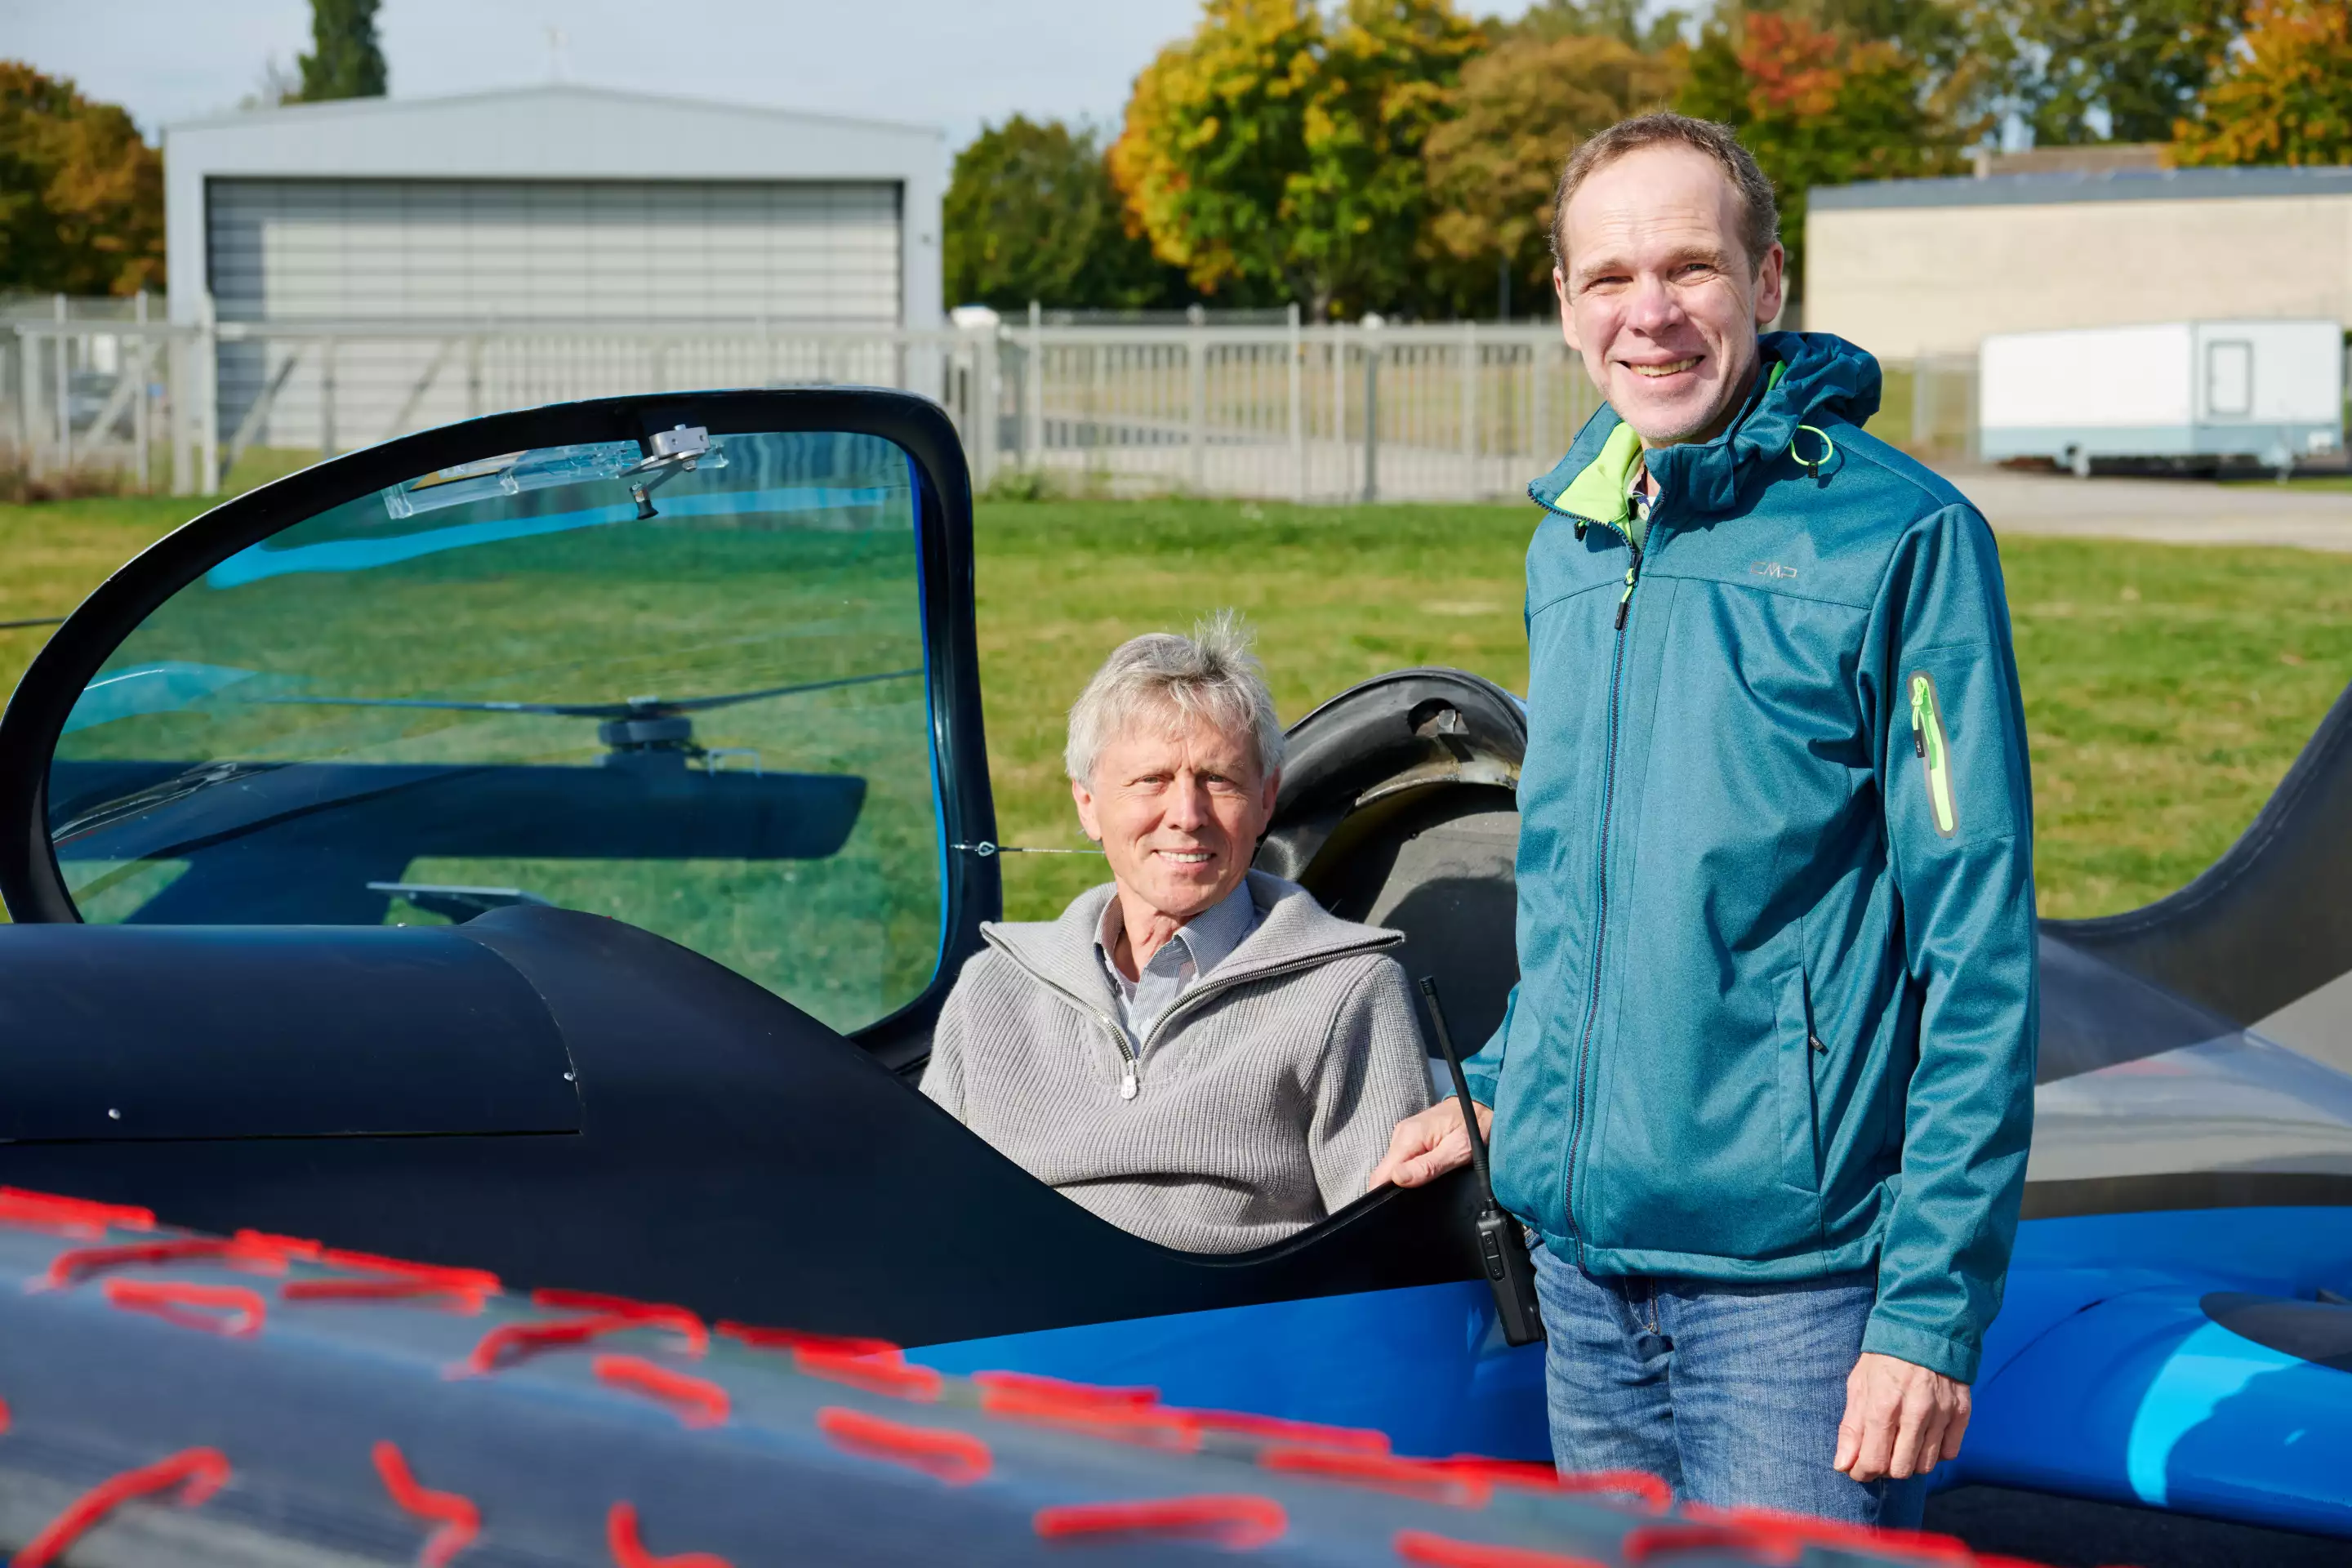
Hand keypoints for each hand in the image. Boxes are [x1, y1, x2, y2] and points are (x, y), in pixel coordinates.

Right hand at [1367, 1099, 1493, 1190]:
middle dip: (1398, 1188)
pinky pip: (1403, 1160)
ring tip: (1430, 1181)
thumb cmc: (1473, 1127)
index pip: (1382, 1173)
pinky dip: (1412, 1170)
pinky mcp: (1410, 1139)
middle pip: (1386, 1172)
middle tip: (1425, 1192)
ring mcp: (1404, 1136)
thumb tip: (1398, 1178)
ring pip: (1395, 1167)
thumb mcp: (1456, 1152)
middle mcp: (1401, 1134)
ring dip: (1408, 1178)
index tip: (1400, 1205)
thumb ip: (1426, 1167)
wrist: (1481, 1107)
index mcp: (1408, 1137)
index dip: (1386, 1193)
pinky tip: (1427, 1171)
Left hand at [1834, 1352, 1970, 1482]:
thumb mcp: (1858, 1385)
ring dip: (1909, 1462)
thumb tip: (1843, 1465)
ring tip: (1900, 1445)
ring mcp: (1942, 1414)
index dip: (1862, 1472)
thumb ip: (1851, 1428)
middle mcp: (1915, 1414)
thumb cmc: (1884, 1357)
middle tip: (1879, 1456)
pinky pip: (1949, 1453)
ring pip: (1925, 1465)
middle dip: (1885, 1470)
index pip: (1874, 1462)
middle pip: (1901, 1470)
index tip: (1857, 1469)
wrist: (1924, 1328)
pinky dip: (1935, 1453)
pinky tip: (1923, 1438)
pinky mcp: (1962, 1413)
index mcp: (1883, 1406)